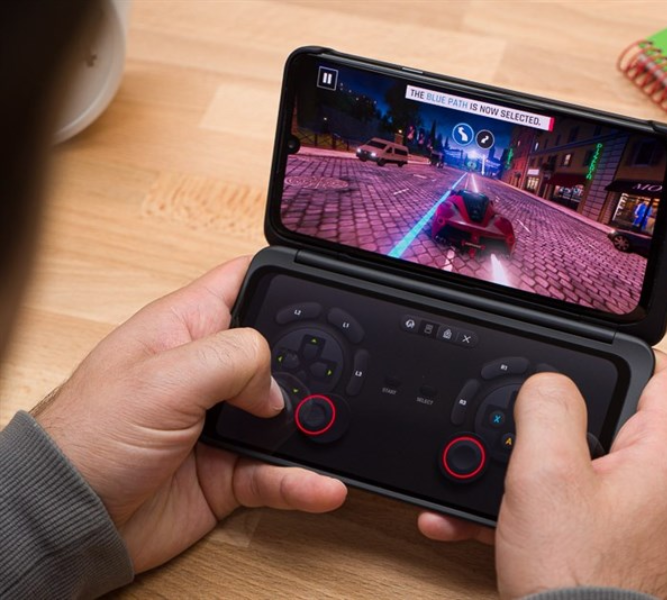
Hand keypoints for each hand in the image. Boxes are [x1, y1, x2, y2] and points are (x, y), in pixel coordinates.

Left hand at [34, 257, 346, 572]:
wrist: (70, 519)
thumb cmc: (90, 436)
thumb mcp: (162, 378)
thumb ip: (232, 359)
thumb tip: (278, 387)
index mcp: (189, 328)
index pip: (246, 282)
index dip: (285, 282)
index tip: (328, 293)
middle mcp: (210, 371)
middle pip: (281, 350)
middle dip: (313, 360)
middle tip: (341, 376)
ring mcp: (223, 422)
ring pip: (286, 416)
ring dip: (314, 425)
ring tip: (336, 434)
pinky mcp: (228, 470)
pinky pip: (278, 472)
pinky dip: (303, 480)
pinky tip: (323, 485)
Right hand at [418, 352, 666, 598]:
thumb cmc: (575, 578)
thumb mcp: (547, 474)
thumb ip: (548, 408)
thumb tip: (547, 382)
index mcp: (662, 457)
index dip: (623, 354)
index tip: (579, 353)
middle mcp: (658, 486)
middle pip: (609, 419)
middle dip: (547, 417)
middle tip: (513, 417)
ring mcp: (633, 518)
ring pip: (574, 468)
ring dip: (521, 468)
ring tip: (476, 473)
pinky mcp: (606, 545)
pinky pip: (561, 508)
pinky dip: (521, 507)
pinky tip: (467, 520)